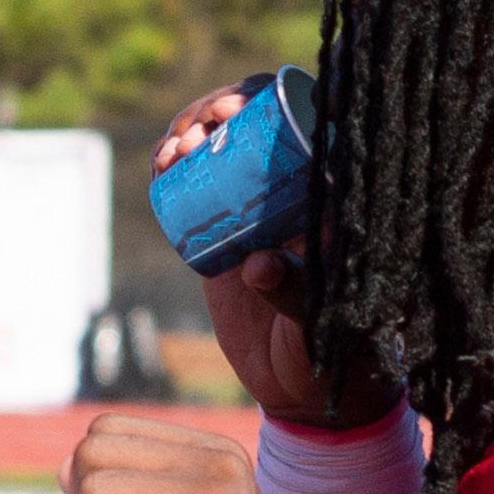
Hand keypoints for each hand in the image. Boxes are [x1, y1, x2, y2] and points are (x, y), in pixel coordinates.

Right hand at [156, 82, 401, 429]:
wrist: (301, 391)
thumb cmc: (331, 355)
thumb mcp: (318, 323)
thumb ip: (297, 292)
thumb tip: (258, 262)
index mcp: (329, 198)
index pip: (302, 123)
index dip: (264, 102)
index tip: (233, 110)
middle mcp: (294, 194)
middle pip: (253, 125)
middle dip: (218, 111)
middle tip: (197, 128)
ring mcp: (256, 212)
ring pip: (220, 151)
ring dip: (191, 133)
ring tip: (173, 151)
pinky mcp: (223, 235)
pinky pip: (195, 189)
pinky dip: (174, 169)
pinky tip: (161, 164)